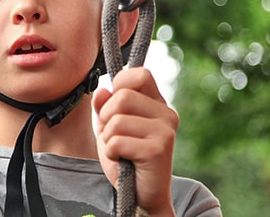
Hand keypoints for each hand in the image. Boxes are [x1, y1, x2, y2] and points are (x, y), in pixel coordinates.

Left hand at [92, 67, 177, 216]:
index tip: (114, 105)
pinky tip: (124, 160)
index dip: (120, 84)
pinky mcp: (158, 149)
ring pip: (117, 120)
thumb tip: (103, 90)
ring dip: (108, 138)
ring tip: (121, 150)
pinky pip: (117, 141)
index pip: (140, 74)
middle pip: (122, 96)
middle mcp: (166, 113)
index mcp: (157, 103)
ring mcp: (165, 130)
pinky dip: (112, 153)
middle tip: (115, 136)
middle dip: (107, 118)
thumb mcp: (110, 128)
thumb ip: (104, 107)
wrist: (142, 195)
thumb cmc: (127, 159)